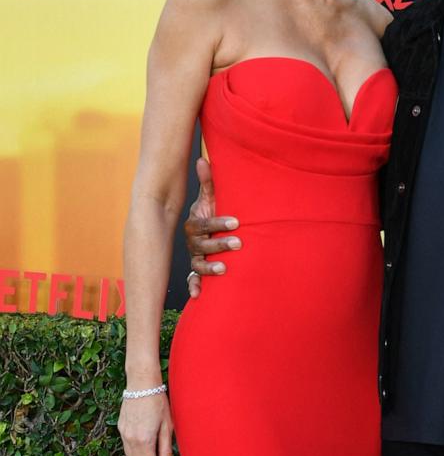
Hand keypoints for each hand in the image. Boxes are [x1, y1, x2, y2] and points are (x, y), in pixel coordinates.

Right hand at [118, 392, 174, 455]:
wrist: (142, 384)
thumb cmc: (159, 402)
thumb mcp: (167, 426)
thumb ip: (166, 449)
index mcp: (144, 440)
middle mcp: (131, 439)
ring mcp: (123, 434)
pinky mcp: (120, 428)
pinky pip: (126, 448)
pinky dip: (135, 455)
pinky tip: (144, 452)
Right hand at [183, 156, 240, 297]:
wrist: (212, 229)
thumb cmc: (214, 211)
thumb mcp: (211, 197)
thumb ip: (209, 181)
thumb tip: (203, 159)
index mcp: (194, 223)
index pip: (203, 224)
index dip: (218, 223)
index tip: (236, 222)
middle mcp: (192, 241)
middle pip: (201, 245)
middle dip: (219, 245)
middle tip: (238, 244)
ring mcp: (195, 256)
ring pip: (198, 263)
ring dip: (209, 268)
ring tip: (225, 269)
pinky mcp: (198, 270)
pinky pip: (193, 280)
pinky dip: (195, 287)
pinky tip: (199, 295)